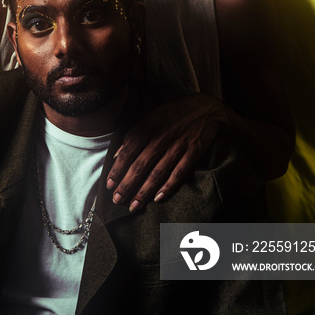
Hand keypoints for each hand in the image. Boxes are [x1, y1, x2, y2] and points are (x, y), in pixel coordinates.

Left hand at [106, 93, 227, 211]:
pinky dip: (168, 186)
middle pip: (140, 166)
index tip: (109, 184)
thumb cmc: (173, 114)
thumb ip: (133, 134)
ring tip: (133, 206)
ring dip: (143, 191)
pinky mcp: (193, 153)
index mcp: (148, 126)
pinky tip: (157, 198)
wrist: (206, 109)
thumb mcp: (150, 116)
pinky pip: (179, 173)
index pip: (128, 152)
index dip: (117, 169)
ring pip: (157, 173)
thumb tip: (117, 154)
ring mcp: (178, 146)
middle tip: (117, 200)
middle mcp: (161, 137)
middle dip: (127, 185)